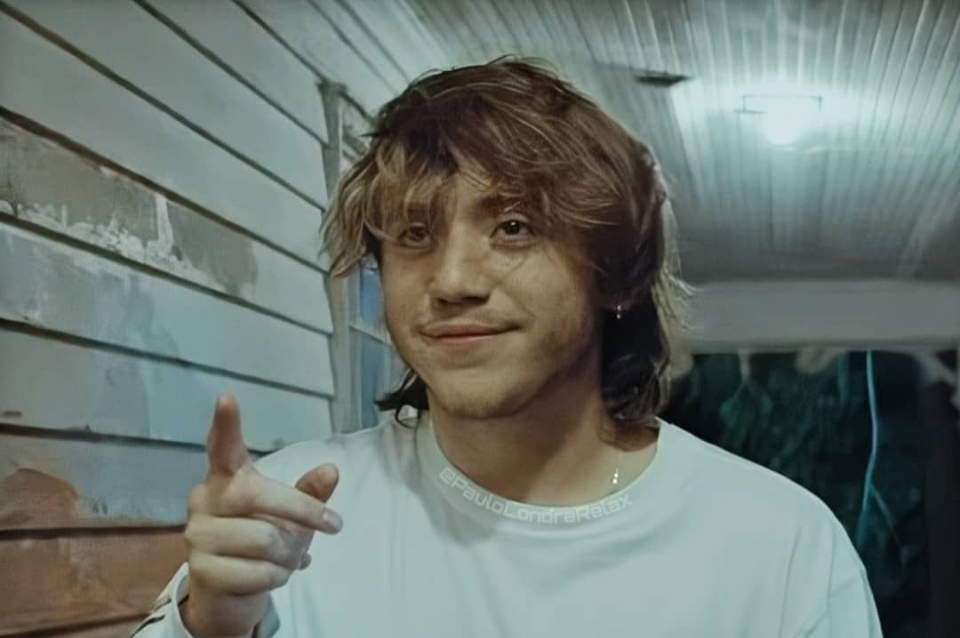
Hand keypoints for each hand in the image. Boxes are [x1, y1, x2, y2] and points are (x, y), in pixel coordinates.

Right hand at [180, 393, 342, 637]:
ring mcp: (198, 534)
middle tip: (334, 525)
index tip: (227, 397)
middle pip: (261, 495)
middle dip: (305, 512)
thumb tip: (332, 469)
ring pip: (264, 539)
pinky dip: (278, 577)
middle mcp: (204, 499)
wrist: (229, 592)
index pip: (223, 446)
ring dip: (289, 554)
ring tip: (287, 557)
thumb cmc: (262, 539)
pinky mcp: (201, 570)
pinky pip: (258, 571)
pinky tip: (273, 575)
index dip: (226, 424)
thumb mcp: (291, 514)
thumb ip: (309, 492)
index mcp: (227, 477)